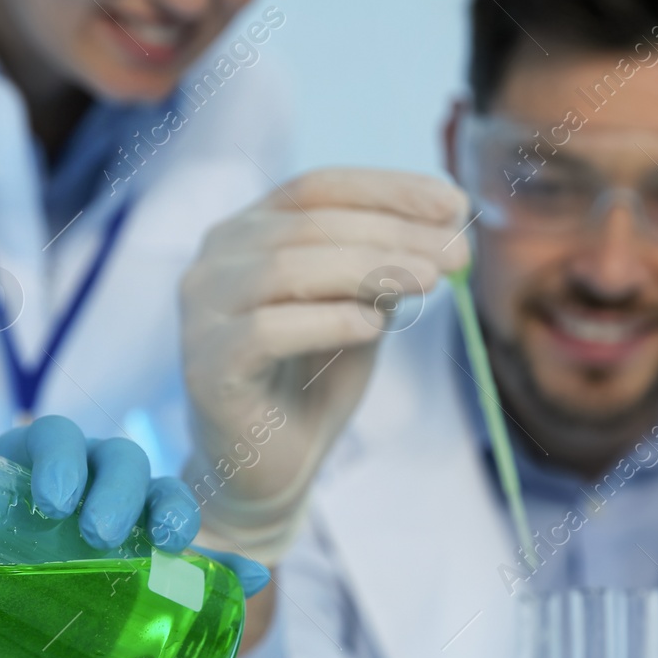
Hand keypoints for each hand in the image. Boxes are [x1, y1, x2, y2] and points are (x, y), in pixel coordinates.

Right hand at [181, 168, 469, 561]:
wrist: (268, 470)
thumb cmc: (311, 382)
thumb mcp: (359, 308)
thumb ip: (385, 266)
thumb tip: (448, 222)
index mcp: (247, 232)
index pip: (316, 188)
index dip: (387, 189)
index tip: (454, 204)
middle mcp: (214, 261)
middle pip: (307, 224)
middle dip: (392, 232)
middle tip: (456, 253)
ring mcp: (201, 313)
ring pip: (286, 267)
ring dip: (368, 268)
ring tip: (429, 282)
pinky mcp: (205, 367)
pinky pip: (266, 330)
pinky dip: (327, 321)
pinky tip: (373, 327)